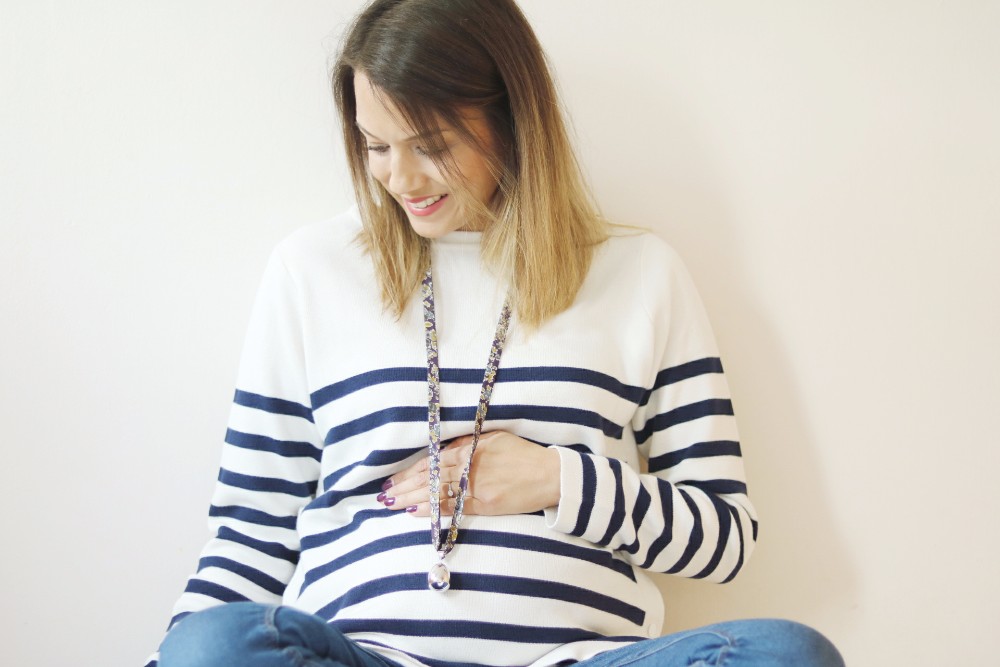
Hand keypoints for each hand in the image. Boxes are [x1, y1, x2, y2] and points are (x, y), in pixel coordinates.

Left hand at [376, 431, 560, 516]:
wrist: (550, 475)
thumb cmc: (523, 454)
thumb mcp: (495, 438)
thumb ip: (468, 441)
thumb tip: (444, 447)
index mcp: (471, 448)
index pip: (433, 460)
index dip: (410, 470)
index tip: (392, 477)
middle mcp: (471, 466)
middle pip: (430, 477)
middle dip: (404, 486)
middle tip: (384, 493)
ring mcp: (477, 487)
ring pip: (437, 493)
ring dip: (412, 499)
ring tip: (392, 504)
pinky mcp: (486, 505)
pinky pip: (454, 507)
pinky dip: (433, 510)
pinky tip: (415, 512)